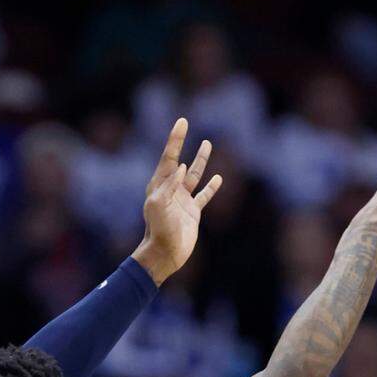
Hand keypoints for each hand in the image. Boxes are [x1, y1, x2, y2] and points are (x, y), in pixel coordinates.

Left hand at [132, 118, 222, 284]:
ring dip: (200, 160)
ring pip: (193, 175)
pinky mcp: (192, 212)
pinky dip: (211, 186)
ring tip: (207, 144)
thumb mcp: (158, 206)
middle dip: (182, 143)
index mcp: (159, 185)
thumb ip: (169, 185)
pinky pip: (204, 195)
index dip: (175, 139)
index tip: (182, 122)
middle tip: (186, 124)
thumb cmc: (159, 230)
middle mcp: (170, 190)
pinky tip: (218, 178)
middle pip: (179, 161)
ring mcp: (182, 201)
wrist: (165, 254)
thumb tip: (180, 167)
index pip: (168, 157)